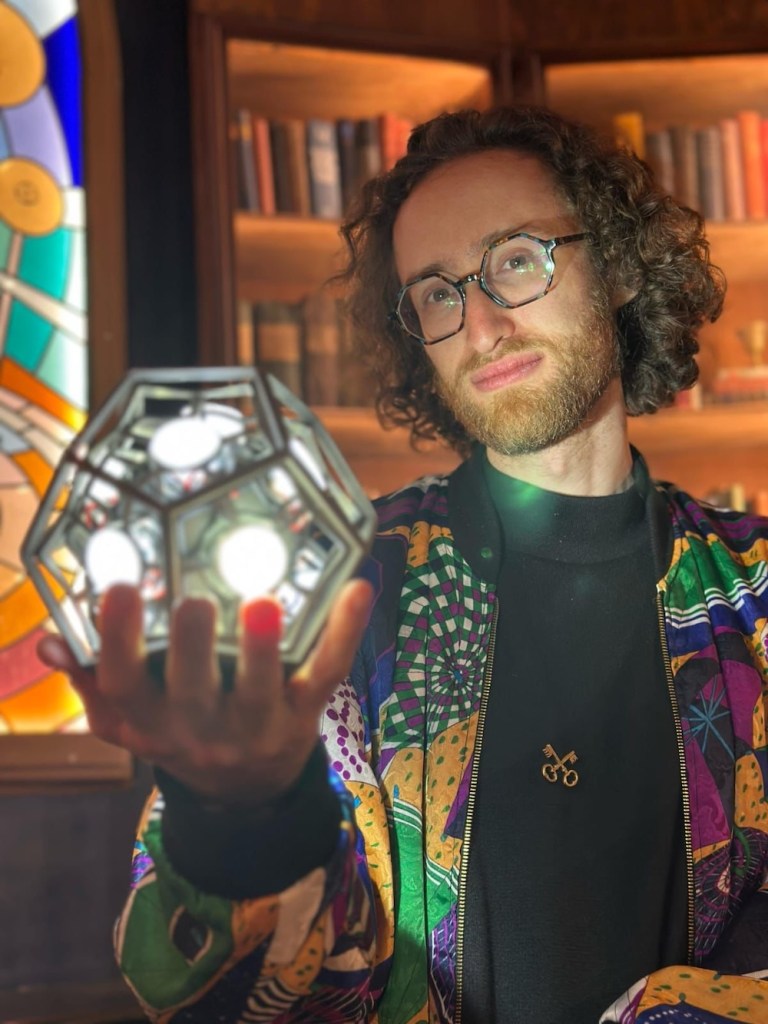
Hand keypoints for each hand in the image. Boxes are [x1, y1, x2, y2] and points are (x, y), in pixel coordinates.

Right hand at [37, 580, 372, 805]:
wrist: (242, 793)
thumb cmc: (179, 730)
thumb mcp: (128, 717)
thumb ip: (92, 678)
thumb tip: (50, 640)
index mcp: (151, 722)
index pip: (125, 686)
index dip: (118, 640)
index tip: (120, 587)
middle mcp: (201, 731)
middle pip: (193, 695)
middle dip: (192, 650)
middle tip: (194, 602)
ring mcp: (256, 727)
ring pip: (259, 692)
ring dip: (262, 649)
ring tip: (264, 604)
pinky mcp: (305, 716)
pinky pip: (325, 673)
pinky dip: (343, 632)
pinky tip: (358, 589)